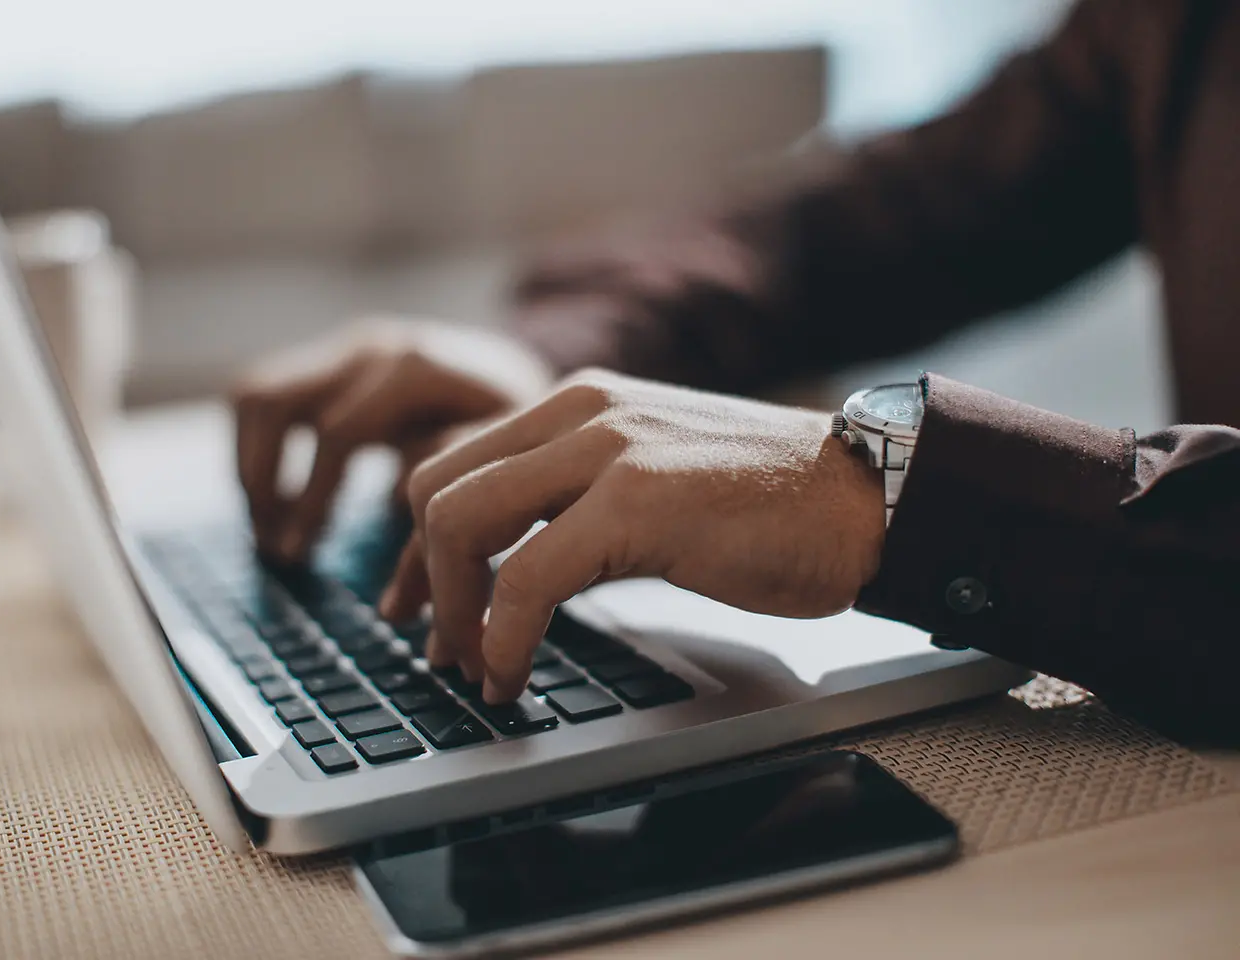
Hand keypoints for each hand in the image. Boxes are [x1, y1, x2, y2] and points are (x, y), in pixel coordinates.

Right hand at [231, 318, 553, 559]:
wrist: (526, 379)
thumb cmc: (523, 435)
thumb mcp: (506, 471)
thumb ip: (454, 509)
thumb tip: (397, 583)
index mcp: (418, 367)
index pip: (339, 433)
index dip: (313, 500)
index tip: (296, 557)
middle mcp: (373, 347)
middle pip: (276, 403)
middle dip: (266, 482)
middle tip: (276, 551)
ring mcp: (347, 348)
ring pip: (256, 394)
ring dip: (250, 466)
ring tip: (269, 532)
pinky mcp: (330, 360)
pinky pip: (261, 395)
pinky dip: (255, 449)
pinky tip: (279, 504)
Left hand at [381, 370, 885, 701]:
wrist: (865, 498)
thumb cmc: (769, 505)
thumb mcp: (651, 478)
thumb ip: (579, 496)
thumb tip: (512, 563)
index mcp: (578, 404)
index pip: (454, 462)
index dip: (416, 544)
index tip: (412, 604)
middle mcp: (579, 412)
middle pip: (434, 486)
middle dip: (419, 577)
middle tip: (436, 645)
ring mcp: (606, 451)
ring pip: (460, 521)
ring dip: (451, 610)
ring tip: (472, 667)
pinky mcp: (636, 503)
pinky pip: (525, 577)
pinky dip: (502, 637)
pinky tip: (511, 675)